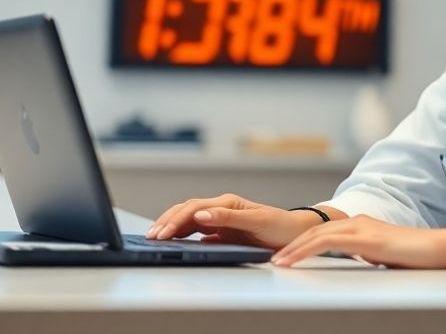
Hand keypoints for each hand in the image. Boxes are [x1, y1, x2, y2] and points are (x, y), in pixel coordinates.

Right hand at [147, 193, 320, 248]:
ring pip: (188, 220)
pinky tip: (173, 243)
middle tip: (151, 236)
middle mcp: (221, 209)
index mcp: (227, 203)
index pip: (194, 208)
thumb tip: (200, 216)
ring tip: (155, 238)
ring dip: (171, 227)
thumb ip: (228, 218)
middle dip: (167, 222)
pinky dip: (182, 236)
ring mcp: (220, 220)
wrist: (294, 233)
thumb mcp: (256, 220)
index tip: (163, 233)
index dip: (176, 220)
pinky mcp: (222, 232)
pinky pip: (197, 232)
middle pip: (186, 211)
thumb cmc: (279, 225)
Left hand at [270, 214, 445, 268]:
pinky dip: (304, 252)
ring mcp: (361, 228)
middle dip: (291, 244)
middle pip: (315, 231)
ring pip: (315, 235)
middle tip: (273, 258)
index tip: (287, 254)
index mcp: (363, 225)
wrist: (441, 248)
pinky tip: (293, 261)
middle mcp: (359, 222)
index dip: (303, 242)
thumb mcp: (387, 256)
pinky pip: (325, 244)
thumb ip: (371, 255)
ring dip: (292, 249)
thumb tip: (363, 261)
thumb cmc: (419, 255)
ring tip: (276, 262)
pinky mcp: (364, 240)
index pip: (325, 232)